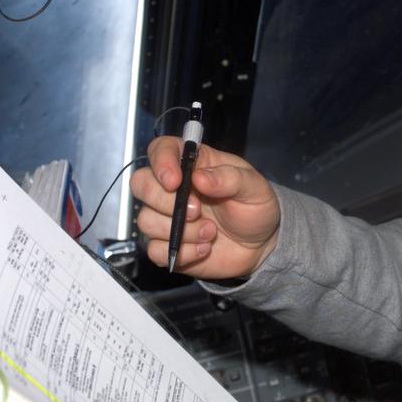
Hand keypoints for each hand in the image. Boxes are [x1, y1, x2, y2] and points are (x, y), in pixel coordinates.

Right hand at [131, 137, 279, 278]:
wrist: (261, 245)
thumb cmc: (255, 207)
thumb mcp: (254, 187)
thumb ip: (230, 178)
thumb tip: (199, 178)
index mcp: (193, 163)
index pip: (161, 149)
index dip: (160, 162)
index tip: (174, 182)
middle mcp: (173, 188)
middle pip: (141, 184)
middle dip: (164, 201)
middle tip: (197, 211)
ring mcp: (166, 217)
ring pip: (145, 220)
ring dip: (180, 231)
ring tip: (211, 232)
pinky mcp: (167, 245)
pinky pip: (155, 250)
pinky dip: (181, 252)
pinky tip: (204, 249)